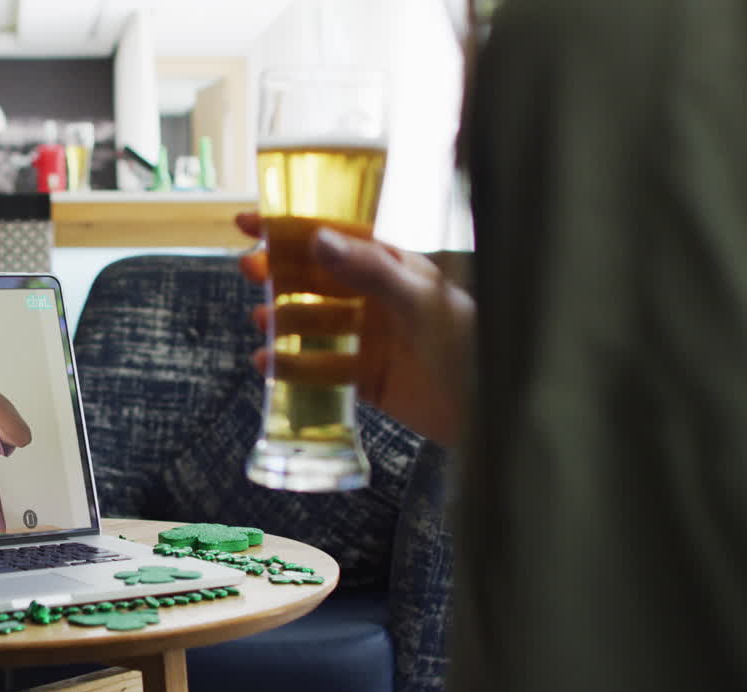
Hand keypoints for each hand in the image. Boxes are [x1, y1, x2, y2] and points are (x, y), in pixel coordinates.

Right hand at [236, 212, 474, 446]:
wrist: (497, 415)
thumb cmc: (470, 345)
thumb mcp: (420, 301)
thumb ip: (370, 271)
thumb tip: (318, 238)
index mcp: (395, 269)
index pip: (337, 238)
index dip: (292, 227)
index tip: (250, 222)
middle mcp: (380, 301)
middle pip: (318, 281)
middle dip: (280, 274)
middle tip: (248, 270)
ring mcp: (373, 342)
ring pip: (316, 326)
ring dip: (284, 321)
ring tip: (260, 322)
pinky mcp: (369, 382)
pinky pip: (323, 371)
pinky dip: (294, 368)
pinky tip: (268, 365)